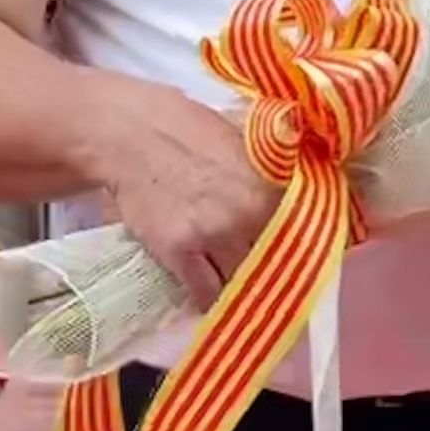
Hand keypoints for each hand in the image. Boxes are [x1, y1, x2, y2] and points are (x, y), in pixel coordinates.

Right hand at [96, 83, 279, 310]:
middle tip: (260, 282)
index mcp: (271, 186)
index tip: (289, 265)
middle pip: (271, 264)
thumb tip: (293, 209)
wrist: (130, 133)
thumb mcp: (244, 145)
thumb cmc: (186, 129)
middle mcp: (248, 213)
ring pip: (240, 283)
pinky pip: (205, 293)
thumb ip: (271, 181)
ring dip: (237, 289)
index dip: (294, 253)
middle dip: (266, 273)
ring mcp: (213, 234)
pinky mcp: (178, 250)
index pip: (299, 237)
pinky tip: (208, 298)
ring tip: (233, 291)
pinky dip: (209, 301)